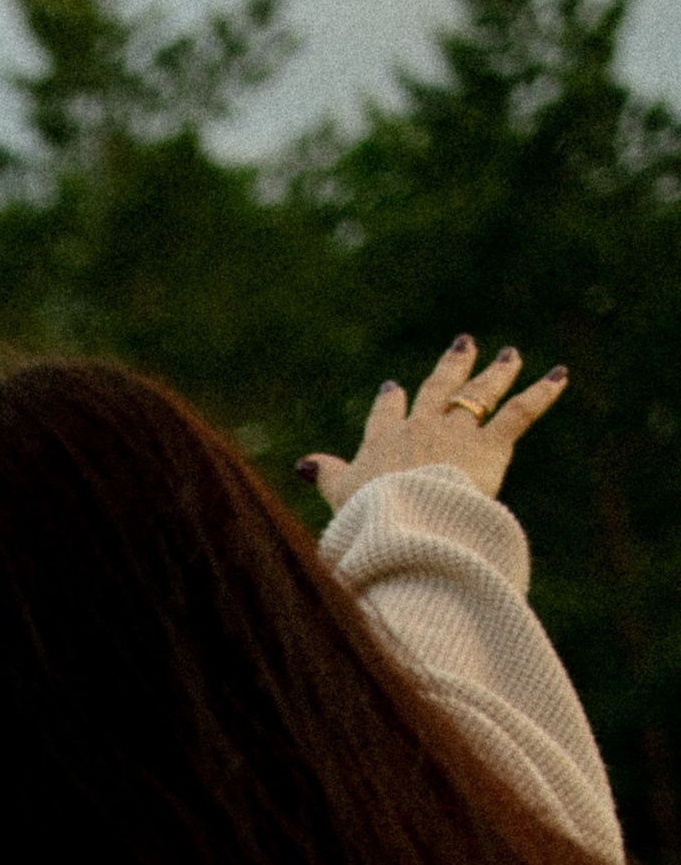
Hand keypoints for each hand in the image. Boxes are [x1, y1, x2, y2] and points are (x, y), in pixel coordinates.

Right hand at [300, 338, 566, 513]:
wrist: (402, 517)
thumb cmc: (369, 515)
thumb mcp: (341, 498)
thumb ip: (328, 476)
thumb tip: (304, 462)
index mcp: (384, 444)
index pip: (386, 415)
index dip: (390, 402)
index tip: (393, 387)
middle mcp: (421, 428)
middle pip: (438, 390)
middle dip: (451, 368)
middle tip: (464, 346)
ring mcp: (456, 432)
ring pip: (479, 394)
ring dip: (497, 373)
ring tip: (510, 355)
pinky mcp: (490, 445)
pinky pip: (520, 411)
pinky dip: (542, 392)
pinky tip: (560, 375)